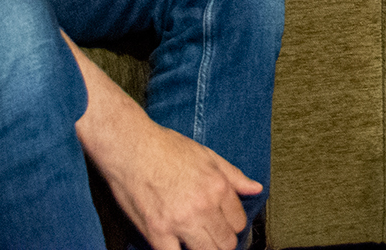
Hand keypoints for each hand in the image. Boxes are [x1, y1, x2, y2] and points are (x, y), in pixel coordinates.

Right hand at [84, 95, 261, 249]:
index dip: (231, 224)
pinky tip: (176, 246)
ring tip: (195, 240)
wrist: (130, 146)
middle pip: (227, 242)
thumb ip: (233, 175)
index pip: (239, 221)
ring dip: (205, 249)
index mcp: (217, 186)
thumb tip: (255, 188)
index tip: (221, 223)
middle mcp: (203, 206)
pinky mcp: (157, 232)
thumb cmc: (166, 147)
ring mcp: (180, 221)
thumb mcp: (206, 155)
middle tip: (209, 234)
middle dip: (221, 240)